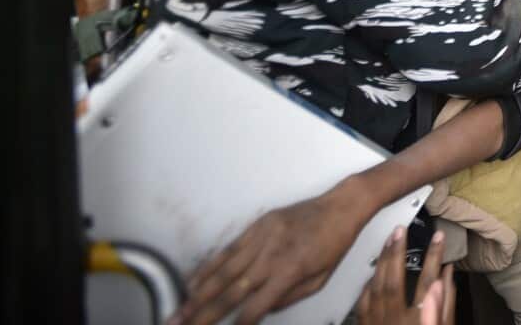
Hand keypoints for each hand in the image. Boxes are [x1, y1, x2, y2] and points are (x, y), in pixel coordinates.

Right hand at [170, 177, 374, 324]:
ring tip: (180, 310)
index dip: (238, 323)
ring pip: (222, 270)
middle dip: (203, 313)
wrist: (340, 207)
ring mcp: (261, 239)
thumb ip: (289, 297)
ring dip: (198, 293)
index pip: (256, 307)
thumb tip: (262, 309)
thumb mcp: (320, 280)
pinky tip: (193, 280)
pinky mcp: (256, 226)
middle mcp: (271, 257)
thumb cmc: (334, 245)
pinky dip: (208, 266)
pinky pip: (228, 249)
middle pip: (230, 290)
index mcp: (290, 273)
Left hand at [356, 228, 455, 324]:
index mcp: (418, 321)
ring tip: (388, 241)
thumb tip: (447, 273)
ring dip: (382, 261)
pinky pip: (363, 301)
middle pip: (394, 281)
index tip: (439, 237)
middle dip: (397, 252)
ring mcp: (377, 323)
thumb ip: (446, 304)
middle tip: (400, 230)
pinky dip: (369, 283)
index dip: (434, 256)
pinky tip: (374, 271)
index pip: (428, 282)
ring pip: (376, 288)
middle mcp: (395, 320)